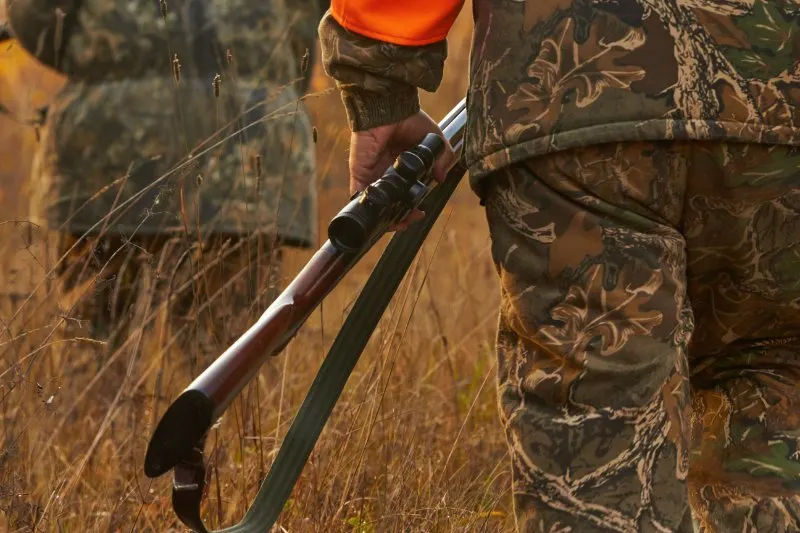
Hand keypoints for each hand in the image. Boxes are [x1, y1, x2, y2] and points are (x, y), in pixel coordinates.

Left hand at [348, 110, 456, 230]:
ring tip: (398, 223)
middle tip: (410, 219)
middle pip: (390, 201)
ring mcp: (372, 174)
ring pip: (377, 203)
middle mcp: (386, 172)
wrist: (389, 109)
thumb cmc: (409, 118)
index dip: (411, 206)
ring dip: (385, 217)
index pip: (405, 192)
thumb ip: (442, 157)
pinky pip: (360, 196)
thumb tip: (440, 178)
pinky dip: (367, 208)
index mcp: (401, 166)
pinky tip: (378, 217)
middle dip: (399, 216)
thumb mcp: (433, 138)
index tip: (420, 212)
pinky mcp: (360, 173)